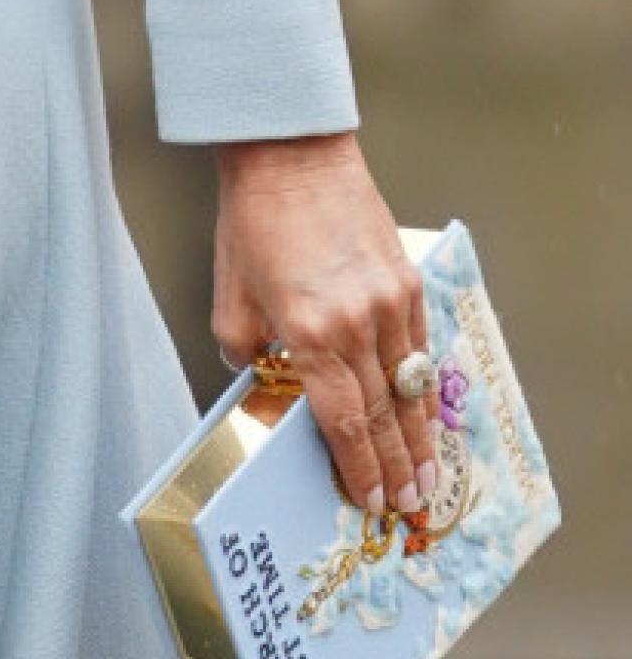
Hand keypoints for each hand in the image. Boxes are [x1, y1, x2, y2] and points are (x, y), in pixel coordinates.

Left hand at [211, 131, 437, 514]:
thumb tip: (276, 391)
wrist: (291, 156)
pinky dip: (423, 385)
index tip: (372, 499)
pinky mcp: (407, 279)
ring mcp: (390, 301)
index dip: (360, 467)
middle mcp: (358, 325)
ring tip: (428, 474)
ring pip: (411, 386)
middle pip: (385, 414)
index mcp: (310, 337)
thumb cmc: (252, 229)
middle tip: (410, 502)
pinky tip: (426, 413)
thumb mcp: (230, 305)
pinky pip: (421, 344)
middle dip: (398, 466)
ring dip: (420, 436)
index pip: (344, 422)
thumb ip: (251, 359)